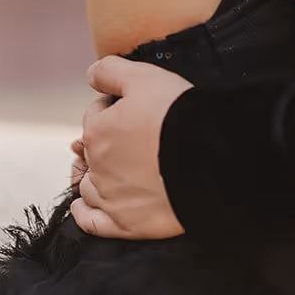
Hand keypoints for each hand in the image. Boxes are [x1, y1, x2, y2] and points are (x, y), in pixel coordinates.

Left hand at [69, 56, 192, 239]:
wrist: (210, 157)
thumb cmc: (178, 115)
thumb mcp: (143, 76)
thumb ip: (109, 70)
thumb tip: (90, 76)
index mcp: (98, 131)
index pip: (95, 115)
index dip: (113, 108)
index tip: (134, 109)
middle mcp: (98, 166)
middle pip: (93, 151)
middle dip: (108, 142)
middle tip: (134, 138)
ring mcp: (111, 198)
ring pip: (90, 185)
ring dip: (96, 176)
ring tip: (117, 170)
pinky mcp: (126, 224)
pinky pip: (93, 223)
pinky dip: (85, 214)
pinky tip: (85, 207)